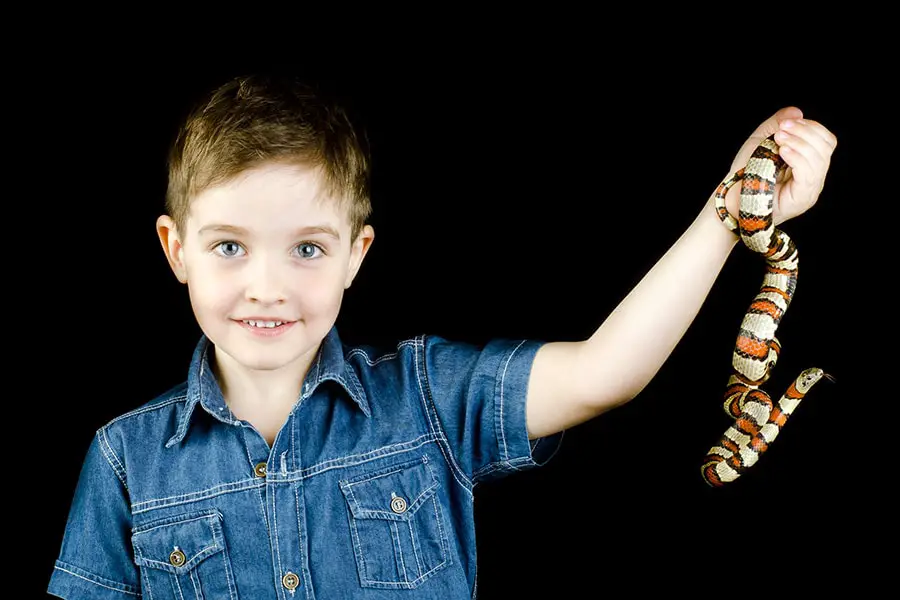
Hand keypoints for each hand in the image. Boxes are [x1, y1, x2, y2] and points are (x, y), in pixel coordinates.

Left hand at [721, 106, 836, 225]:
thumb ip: (776, 124)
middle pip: (826, 147)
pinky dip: (797, 157)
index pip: (825, 140)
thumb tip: (797, 112)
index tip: (787, 122)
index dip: (810, 127)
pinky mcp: (802, 198)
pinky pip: (809, 174)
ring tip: (779, 139)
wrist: (731, 197)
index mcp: (808, 163)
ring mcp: (810, 189)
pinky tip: (782, 151)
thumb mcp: (760, 141)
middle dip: (804, 132)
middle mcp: (814, 177)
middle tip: (781, 130)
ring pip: (819, 159)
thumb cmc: (745, 172)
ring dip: (798, 142)